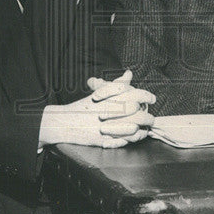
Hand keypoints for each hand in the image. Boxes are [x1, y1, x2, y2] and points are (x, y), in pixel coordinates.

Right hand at [39, 70, 154, 148]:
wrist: (61, 123)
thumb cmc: (81, 108)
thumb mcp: (98, 94)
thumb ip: (116, 85)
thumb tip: (129, 73)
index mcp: (106, 97)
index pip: (131, 92)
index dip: (145, 95)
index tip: (152, 99)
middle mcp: (106, 109)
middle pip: (134, 110)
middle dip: (146, 114)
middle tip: (151, 116)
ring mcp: (104, 125)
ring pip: (132, 126)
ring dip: (142, 127)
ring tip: (147, 128)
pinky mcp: (102, 139)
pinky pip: (123, 139)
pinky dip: (133, 138)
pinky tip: (138, 136)